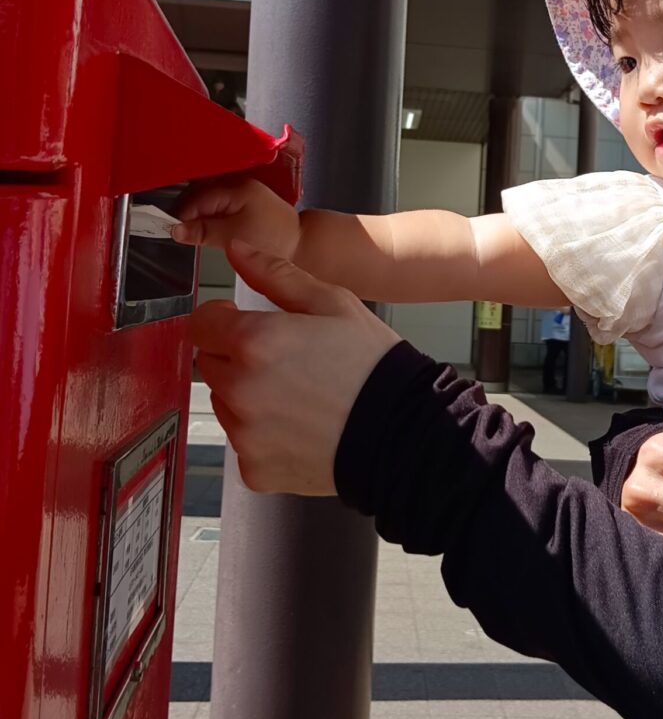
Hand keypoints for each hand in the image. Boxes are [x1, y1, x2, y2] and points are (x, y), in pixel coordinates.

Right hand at [172, 178, 302, 260]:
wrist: (300, 246)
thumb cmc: (276, 240)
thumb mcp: (232, 237)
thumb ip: (202, 232)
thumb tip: (175, 230)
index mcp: (237, 187)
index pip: (196, 196)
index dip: (180, 212)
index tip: (167, 227)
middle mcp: (239, 184)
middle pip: (198, 193)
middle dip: (185, 211)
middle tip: (174, 230)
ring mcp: (241, 191)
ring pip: (206, 199)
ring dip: (195, 213)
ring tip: (188, 230)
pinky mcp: (243, 201)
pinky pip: (217, 204)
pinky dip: (207, 215)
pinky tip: (205, 227)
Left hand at [190, 240, 400, 493]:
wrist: (403, 431)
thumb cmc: (372, 365)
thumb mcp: (333, 303)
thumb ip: (275, 275)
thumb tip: (238, 250)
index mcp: (255, 340)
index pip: (201, 323)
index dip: (224, 319)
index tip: (247, 324)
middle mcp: (240, 388)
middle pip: (210, 363)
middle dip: (237, 357)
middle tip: (286, 361)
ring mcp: (244, 433)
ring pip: (225, 403)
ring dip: (247, 396)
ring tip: (297, 395)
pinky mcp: (253, 468)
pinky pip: (243, 442)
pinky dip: (263, 435)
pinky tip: (300, 425)